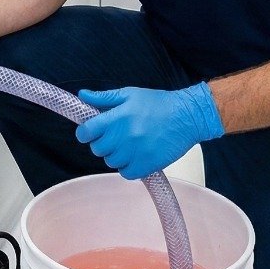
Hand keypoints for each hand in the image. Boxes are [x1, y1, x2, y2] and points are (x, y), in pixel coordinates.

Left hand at [75, 82, 223, 179]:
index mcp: (118, 117)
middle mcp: (126, 135)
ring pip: (111, 162)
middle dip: (102, 143)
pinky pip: (126, 173)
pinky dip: (127, 167)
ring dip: (116, 155)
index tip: (89, 132)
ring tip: (127, 145)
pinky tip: (135, 156)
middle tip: (114, 137)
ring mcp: (136, 152)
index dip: (85, 133)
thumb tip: (82, 95)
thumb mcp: (129, 95)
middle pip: (98, 149)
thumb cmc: (159, 104)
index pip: (87, 131)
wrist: (187, 117)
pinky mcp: (148, 164)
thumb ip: (104, 98)